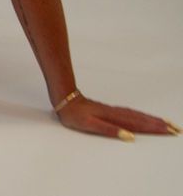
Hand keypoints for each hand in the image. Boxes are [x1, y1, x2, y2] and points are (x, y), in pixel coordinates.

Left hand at [56, 93, 179, 139]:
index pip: (139, 124)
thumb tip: (129, 137)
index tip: (170, 130)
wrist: (65, 99)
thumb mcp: (89, 125)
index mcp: (114, 118)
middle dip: (159, 124)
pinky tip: (144, 118)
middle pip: (142, 119)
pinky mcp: (110, 110)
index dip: (154, 128)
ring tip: (166, 123)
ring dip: (152, 119)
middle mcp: (116, 113)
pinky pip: (131, 113)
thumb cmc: (75, 115)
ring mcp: (114, 111)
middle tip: (175, 128)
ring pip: (137, 115)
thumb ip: (109, 130)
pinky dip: (141, 116)